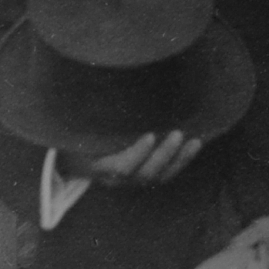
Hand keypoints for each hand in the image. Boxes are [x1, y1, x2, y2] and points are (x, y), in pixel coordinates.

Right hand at [62, 130, 202, 186]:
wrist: (74, 159)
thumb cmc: (75, 138)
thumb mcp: (76, 130)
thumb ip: (90, 117)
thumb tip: (94, 86)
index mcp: (97, 167)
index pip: (121, 167)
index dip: (138, 154)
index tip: (150, 135)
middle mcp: (116, 179)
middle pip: (145, 174)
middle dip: (164, 155)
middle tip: (177, 134)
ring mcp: (132, 181)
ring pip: (159, 177)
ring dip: (179, 160)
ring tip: (194, 142)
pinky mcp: (145, 177)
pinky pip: (166, 174)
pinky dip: (182, 161)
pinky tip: (194, 145)